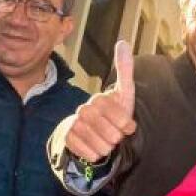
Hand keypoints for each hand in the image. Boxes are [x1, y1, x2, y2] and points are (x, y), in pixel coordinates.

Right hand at [63, 40, 136, 162]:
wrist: (94, 134)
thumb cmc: (113, 114)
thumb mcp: (124, 94)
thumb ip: (125, 70)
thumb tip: (123, 41)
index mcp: (100, 99)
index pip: (115, 112)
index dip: (124, 122)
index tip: (129, 127)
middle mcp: (84, 109)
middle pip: (106, 129)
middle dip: (115, 136)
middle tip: (116, 137)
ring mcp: (74, 123)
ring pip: (96, 142)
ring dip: (105, 146)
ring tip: (107, 144)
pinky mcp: (66, 138)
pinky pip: (82, 150)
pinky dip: (93, 154)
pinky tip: (96, 150)